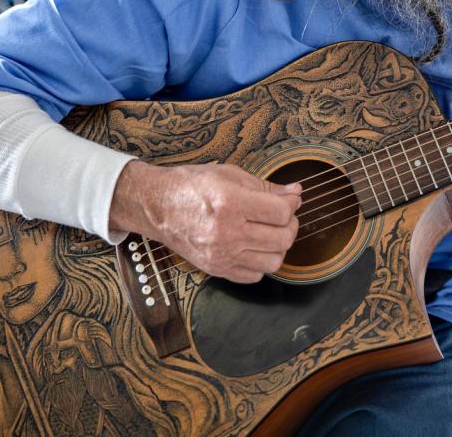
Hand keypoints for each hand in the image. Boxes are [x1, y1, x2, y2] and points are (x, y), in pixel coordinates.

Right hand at [109, 161, 301, 282]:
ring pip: (274, 261)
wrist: (157, 207)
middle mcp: (226, 232)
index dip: (292, 204)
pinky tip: (254, 247)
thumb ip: (265, 186)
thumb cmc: (190, 187)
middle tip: (283, 215)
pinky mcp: (216, 269)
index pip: (281, 212)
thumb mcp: (229, 175)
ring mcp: (221, 255)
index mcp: (230, 203)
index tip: (290, 199)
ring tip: (270, 232)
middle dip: (291, 224)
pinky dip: (261, 262)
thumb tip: (294, 192)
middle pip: (282, 238)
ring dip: (279, 246)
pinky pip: (255, 276)